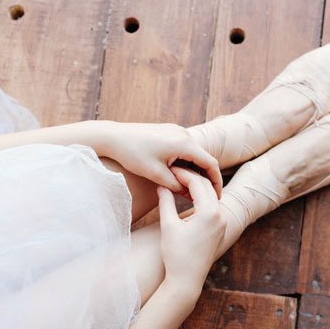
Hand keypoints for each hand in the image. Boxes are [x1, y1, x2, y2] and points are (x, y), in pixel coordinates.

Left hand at [100, 122, 221, 197]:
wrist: (113, 136)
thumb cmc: (132, 155)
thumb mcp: (156, 175)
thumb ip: (177, 187)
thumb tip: (192, 196)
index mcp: (184, 144)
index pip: (210, 164)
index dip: (216, 182)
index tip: (216, 196)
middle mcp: (184, 134)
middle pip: (204, 158)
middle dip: (206, 177)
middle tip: (205, 195)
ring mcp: (177, 131)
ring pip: (194, 154)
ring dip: (195, 170)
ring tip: (192, 187)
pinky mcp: (169, 131)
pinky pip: (185, 148)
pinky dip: (187, 162)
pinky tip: (181, 175)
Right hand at [157, 167, 226, 289]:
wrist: (186, 281)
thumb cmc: (175, 255)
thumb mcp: (168, 226)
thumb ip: (166, 202)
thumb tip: (162, 185)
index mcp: (210, 213)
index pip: (197, 183)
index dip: (182, 174)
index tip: (169, 169)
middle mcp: (221, 216)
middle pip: (207, 187)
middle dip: (191, 177)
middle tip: (174, 171)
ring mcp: (223, 223)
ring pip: (211, 196)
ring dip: (197, 187)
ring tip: (180, 181)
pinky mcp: (220, 230)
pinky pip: (213, 207)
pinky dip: (202, 198)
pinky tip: (188, 196)